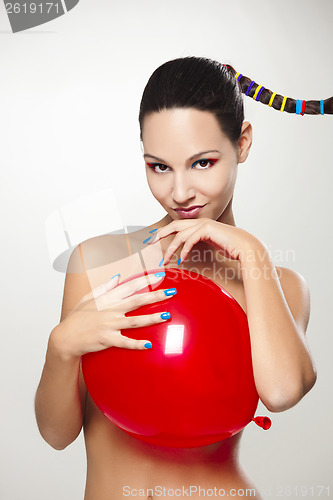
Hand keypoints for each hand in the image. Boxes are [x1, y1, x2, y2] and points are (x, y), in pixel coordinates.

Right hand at [50, 273, 174, 360]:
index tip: (161, 274)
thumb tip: (118, 277)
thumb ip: (104, 287)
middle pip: (137, 300)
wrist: (65, 337)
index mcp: (107, 298)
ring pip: (135, 321)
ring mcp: (109, 324)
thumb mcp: (88, 297)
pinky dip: (137, 344)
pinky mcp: (107, 339)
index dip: (147, 279)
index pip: (131, 285)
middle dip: (156, 295)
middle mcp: (110, 310)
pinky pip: (125, 342)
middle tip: (172, 292)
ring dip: (152, 318)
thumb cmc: (77, 317)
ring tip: (167, 316)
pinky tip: (149, 344)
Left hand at [150, 218, 260, 264]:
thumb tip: (187, 252)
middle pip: (174, 226)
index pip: (178, 226)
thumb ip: (200, 244)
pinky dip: (184, 250)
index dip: (164, 232)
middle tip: (149, 243)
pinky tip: (182, 259)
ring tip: (165, 261)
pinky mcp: (207, 229)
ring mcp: (204, 224)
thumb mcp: (212, 246)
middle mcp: (200, 222)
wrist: (246, 247)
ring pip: (180, 235)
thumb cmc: (231, 248)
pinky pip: (190, 239)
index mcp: (200, 225)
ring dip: (171, 249)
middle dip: (160, 234)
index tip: (154, 240)